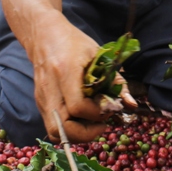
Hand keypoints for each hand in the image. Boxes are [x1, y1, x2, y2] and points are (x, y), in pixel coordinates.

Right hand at [32, 24, 134, 143]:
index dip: (96, 114)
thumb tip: (131, 104)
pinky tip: (82, 119)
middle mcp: (50, 88)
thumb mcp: (99, 55)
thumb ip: (116, 80)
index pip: (77, 107)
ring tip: (92, 124)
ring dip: (77, 135)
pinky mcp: (40, 103)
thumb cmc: (74, 43)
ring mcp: (42, 98)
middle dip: (86, 133)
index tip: (108, 108)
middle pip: (62, 127)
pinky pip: (53, 127)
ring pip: (55, 132)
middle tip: (102, 124)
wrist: (44, 36)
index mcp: (65, 72)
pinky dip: (70, 130)